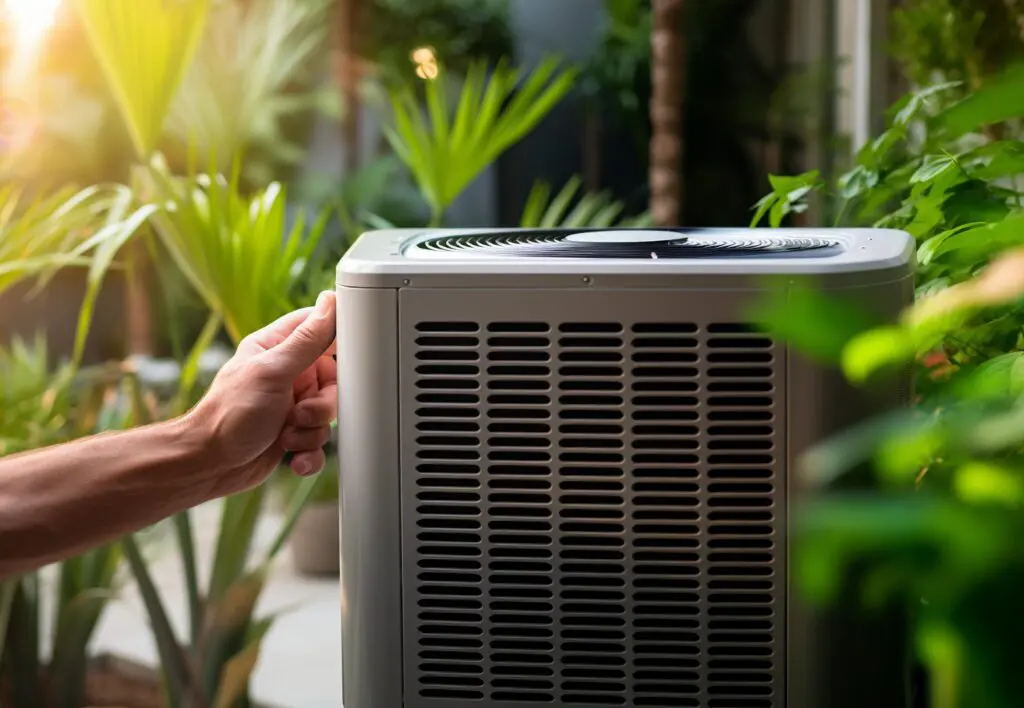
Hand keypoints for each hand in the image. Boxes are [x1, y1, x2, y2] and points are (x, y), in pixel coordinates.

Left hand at [184, 291, 336, 497]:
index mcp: (278, 349)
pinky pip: (320, 441)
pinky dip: (310, 453)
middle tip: (301, 412)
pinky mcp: (294, 433)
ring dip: (313, 430)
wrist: (208, 466)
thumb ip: (306, 339)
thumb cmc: (229, 415)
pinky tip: (294, 458)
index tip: (348, 360)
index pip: (319, 329)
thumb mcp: (272, 372)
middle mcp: (288, 375)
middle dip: (323, 405)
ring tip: (287, 436)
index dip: (338, 342)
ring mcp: (291, 405)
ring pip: (328, 414)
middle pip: (333, 380)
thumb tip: (329, 302)